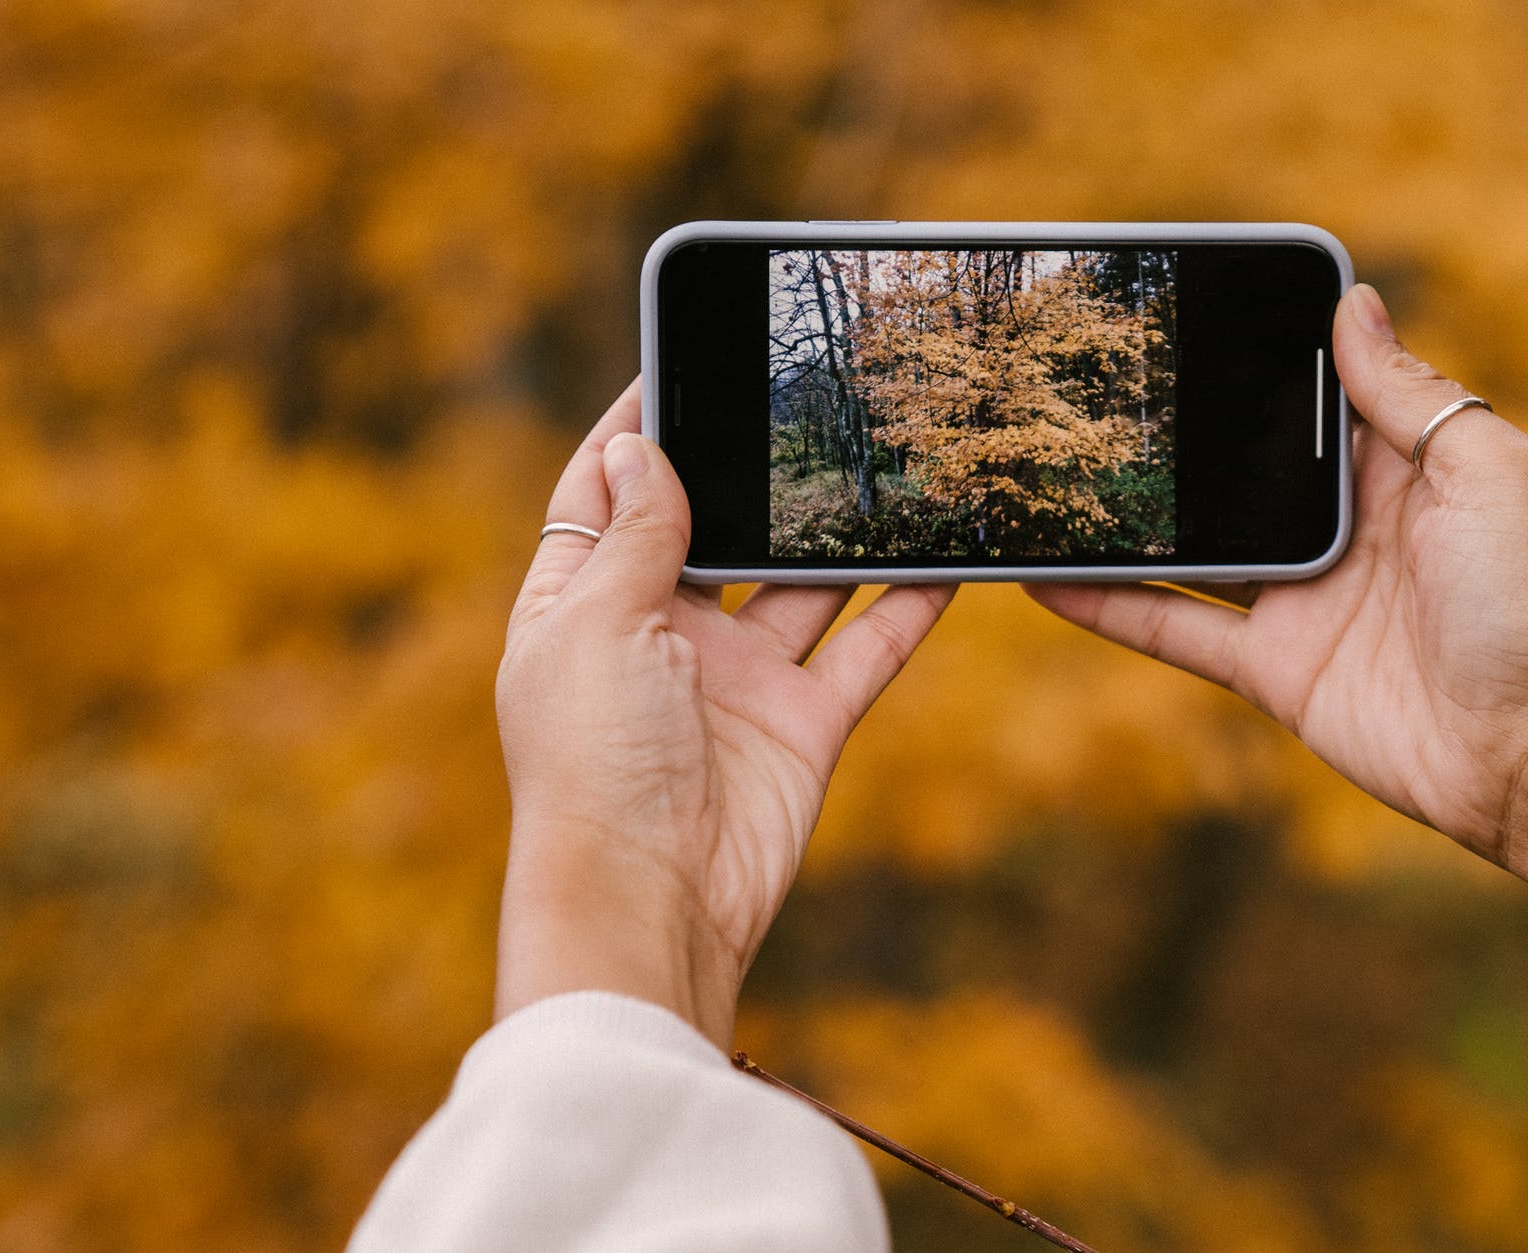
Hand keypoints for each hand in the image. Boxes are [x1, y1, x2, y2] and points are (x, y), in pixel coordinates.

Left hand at [494, 381, 953, 1044]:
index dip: (633, 431)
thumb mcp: (597, 623)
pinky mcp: (801, 724)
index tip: (676, 360)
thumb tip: (635, 444)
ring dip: (839, 533)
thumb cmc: (593, 761)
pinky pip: (863, 650)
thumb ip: (633, 534)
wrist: (651, 899)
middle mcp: (657, 635)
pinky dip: (905, 608)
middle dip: (750, 471)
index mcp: (580, 606)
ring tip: (889, 456)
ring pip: (799, 584)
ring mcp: (733, 680)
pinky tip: (947, 557)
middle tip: (807, 398)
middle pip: (709, 530)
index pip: (601, 496)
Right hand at [1030, 285, 1527, 935]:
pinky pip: (1171, 627)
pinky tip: (1044, 582)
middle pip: (1238, 469)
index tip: (1189, 312)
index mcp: (1406, 467)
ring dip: (1123, 520)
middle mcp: (1345, 527)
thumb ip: (1411, 396)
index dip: (1260, 356)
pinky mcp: (1269, 666)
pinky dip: (1106, 606)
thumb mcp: (1489, 475)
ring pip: (1191, 545)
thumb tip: (1355, 303)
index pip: (1316, 395)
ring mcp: (1300, 598)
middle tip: (1084, 396)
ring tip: (1048, 483)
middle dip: (1173, 436)